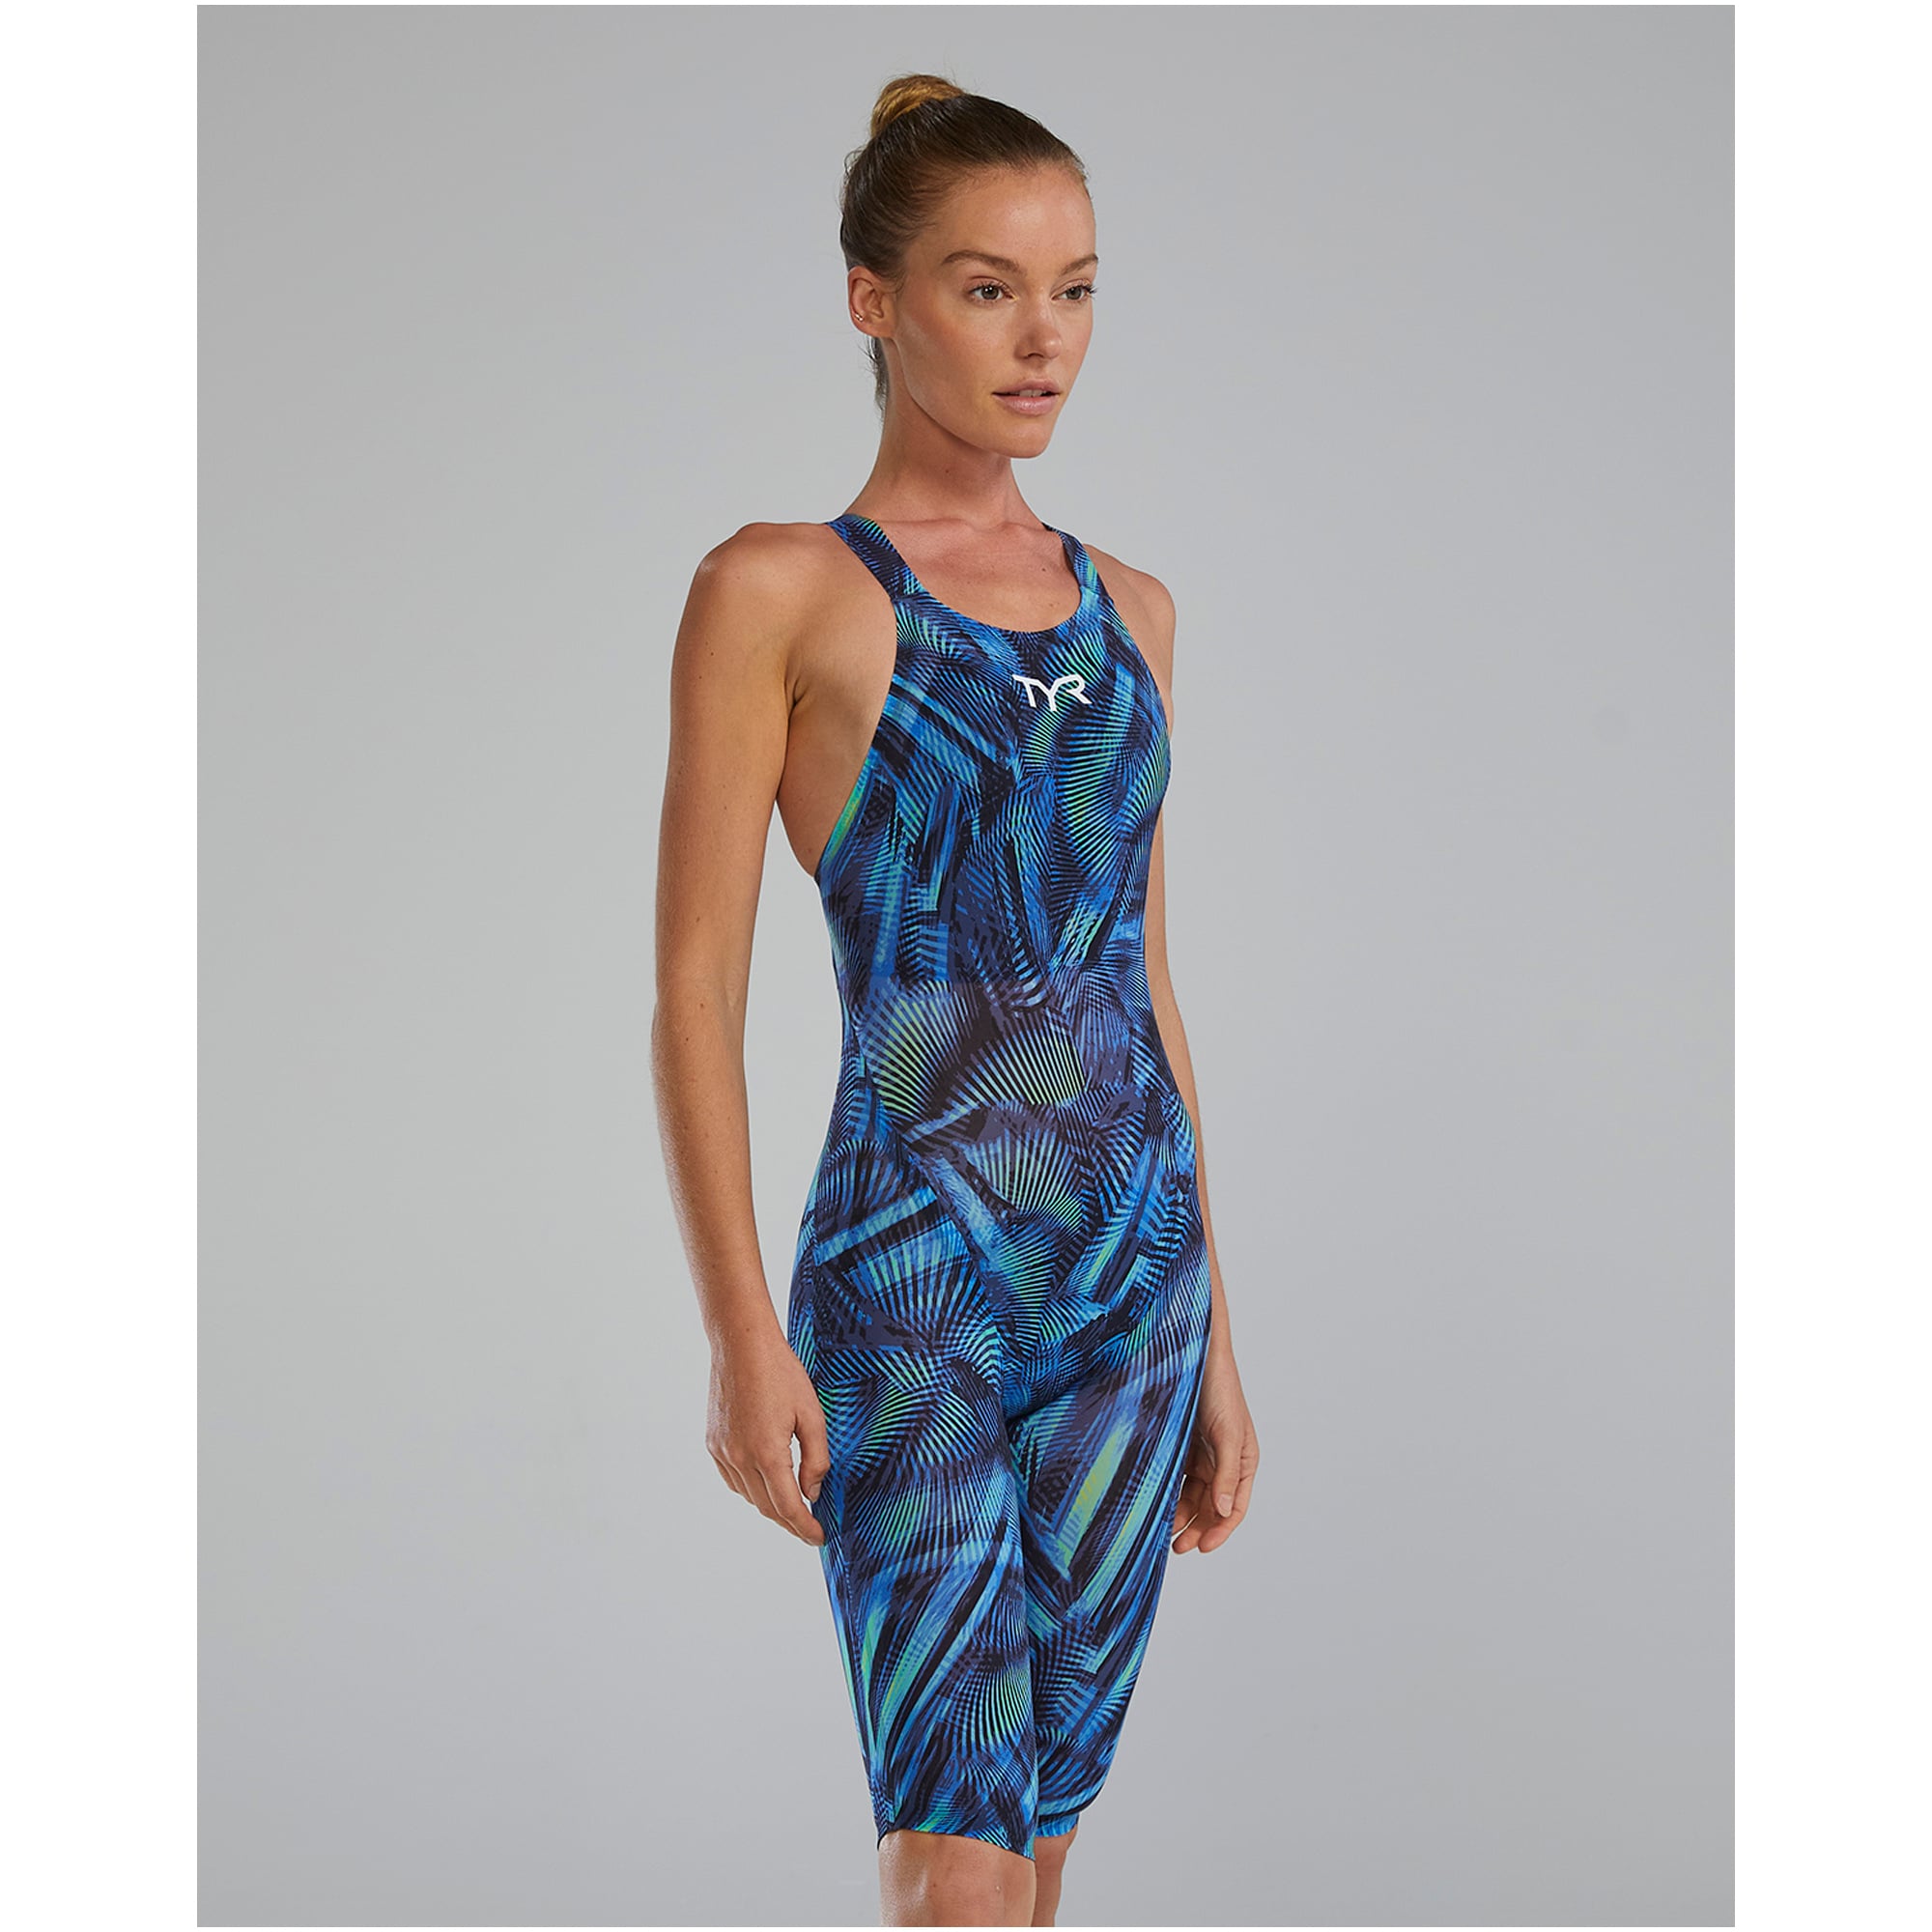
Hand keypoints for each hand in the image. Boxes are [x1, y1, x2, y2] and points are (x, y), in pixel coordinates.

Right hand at [705, 1321, 828, 1545]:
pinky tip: (766, 1482)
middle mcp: (739, 1457)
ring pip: (748, 1495)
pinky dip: (751, 1488)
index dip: (805, 1528)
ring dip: (770, 1505)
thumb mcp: (812, 1414)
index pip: (788, 1507)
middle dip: (790, 1521)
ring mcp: (722, 1451)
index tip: (818, 1537)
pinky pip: (733, 1479)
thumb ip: (816, 1458)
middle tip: (810, 1527)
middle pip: (767, 1507)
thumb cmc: (780, 1373)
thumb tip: (812, 1492)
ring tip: (792, 1504)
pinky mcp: (713, 1443)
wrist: (742, 1345)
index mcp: (767, 1452)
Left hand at [1170, 1340, 1257, 1554]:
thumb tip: (1224, 1511)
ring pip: (1189, 1495)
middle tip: (1175, 1547)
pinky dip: (1165, 1493)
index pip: (1235, 1507)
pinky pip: (1172, 1477)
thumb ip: (1225, 1473)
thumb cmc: (1218, 1387)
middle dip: (1195, 1528)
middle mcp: (1221, 1462)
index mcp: (1242, 1461)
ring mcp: (1199, 1454)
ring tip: (1159, 1532)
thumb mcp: (1227, 1432)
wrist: (1191, 1351)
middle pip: (1210, 1507)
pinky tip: (1152, 1505)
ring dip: (1178, 1515)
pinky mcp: (1178, 1444)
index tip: (1201, 1548)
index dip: (1220, 1530)